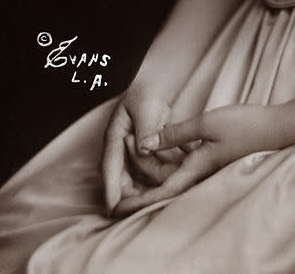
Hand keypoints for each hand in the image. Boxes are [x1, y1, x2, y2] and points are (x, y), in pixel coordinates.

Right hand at [101, 82, 181, 214]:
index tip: (114, 211)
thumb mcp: (143, 107)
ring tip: (177, 180)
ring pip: (144, 178)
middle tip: (155, 203)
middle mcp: (123, 150)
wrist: (155, 83)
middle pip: (125, 182)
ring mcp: (135, 154)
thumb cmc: (145, 92)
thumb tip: (144, 149)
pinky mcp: (149, 154)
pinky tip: (184, 164)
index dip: (111, 191)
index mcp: (115, 139)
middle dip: (138, 195)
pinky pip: (157, 169)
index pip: (110, 169)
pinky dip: (170, 168)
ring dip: (159, 179)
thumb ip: (145, 128)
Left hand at [112, 104, 284, 216]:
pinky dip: (166, 157)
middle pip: (160, 183)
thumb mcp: (206, 123)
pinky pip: (182, 165)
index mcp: (194, 172)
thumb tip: (145, 145)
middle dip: (136, 170)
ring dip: (150, 161)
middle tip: (122, 143)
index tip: (113, 205)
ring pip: (170, 173)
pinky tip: (162, 144)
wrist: (279, 129)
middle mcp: (198, 176)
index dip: (134, 201)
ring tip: (134, 141)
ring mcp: (207, 170)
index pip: (157, 195)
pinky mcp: (213, 161)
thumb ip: (174, 134)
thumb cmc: (245, 125)